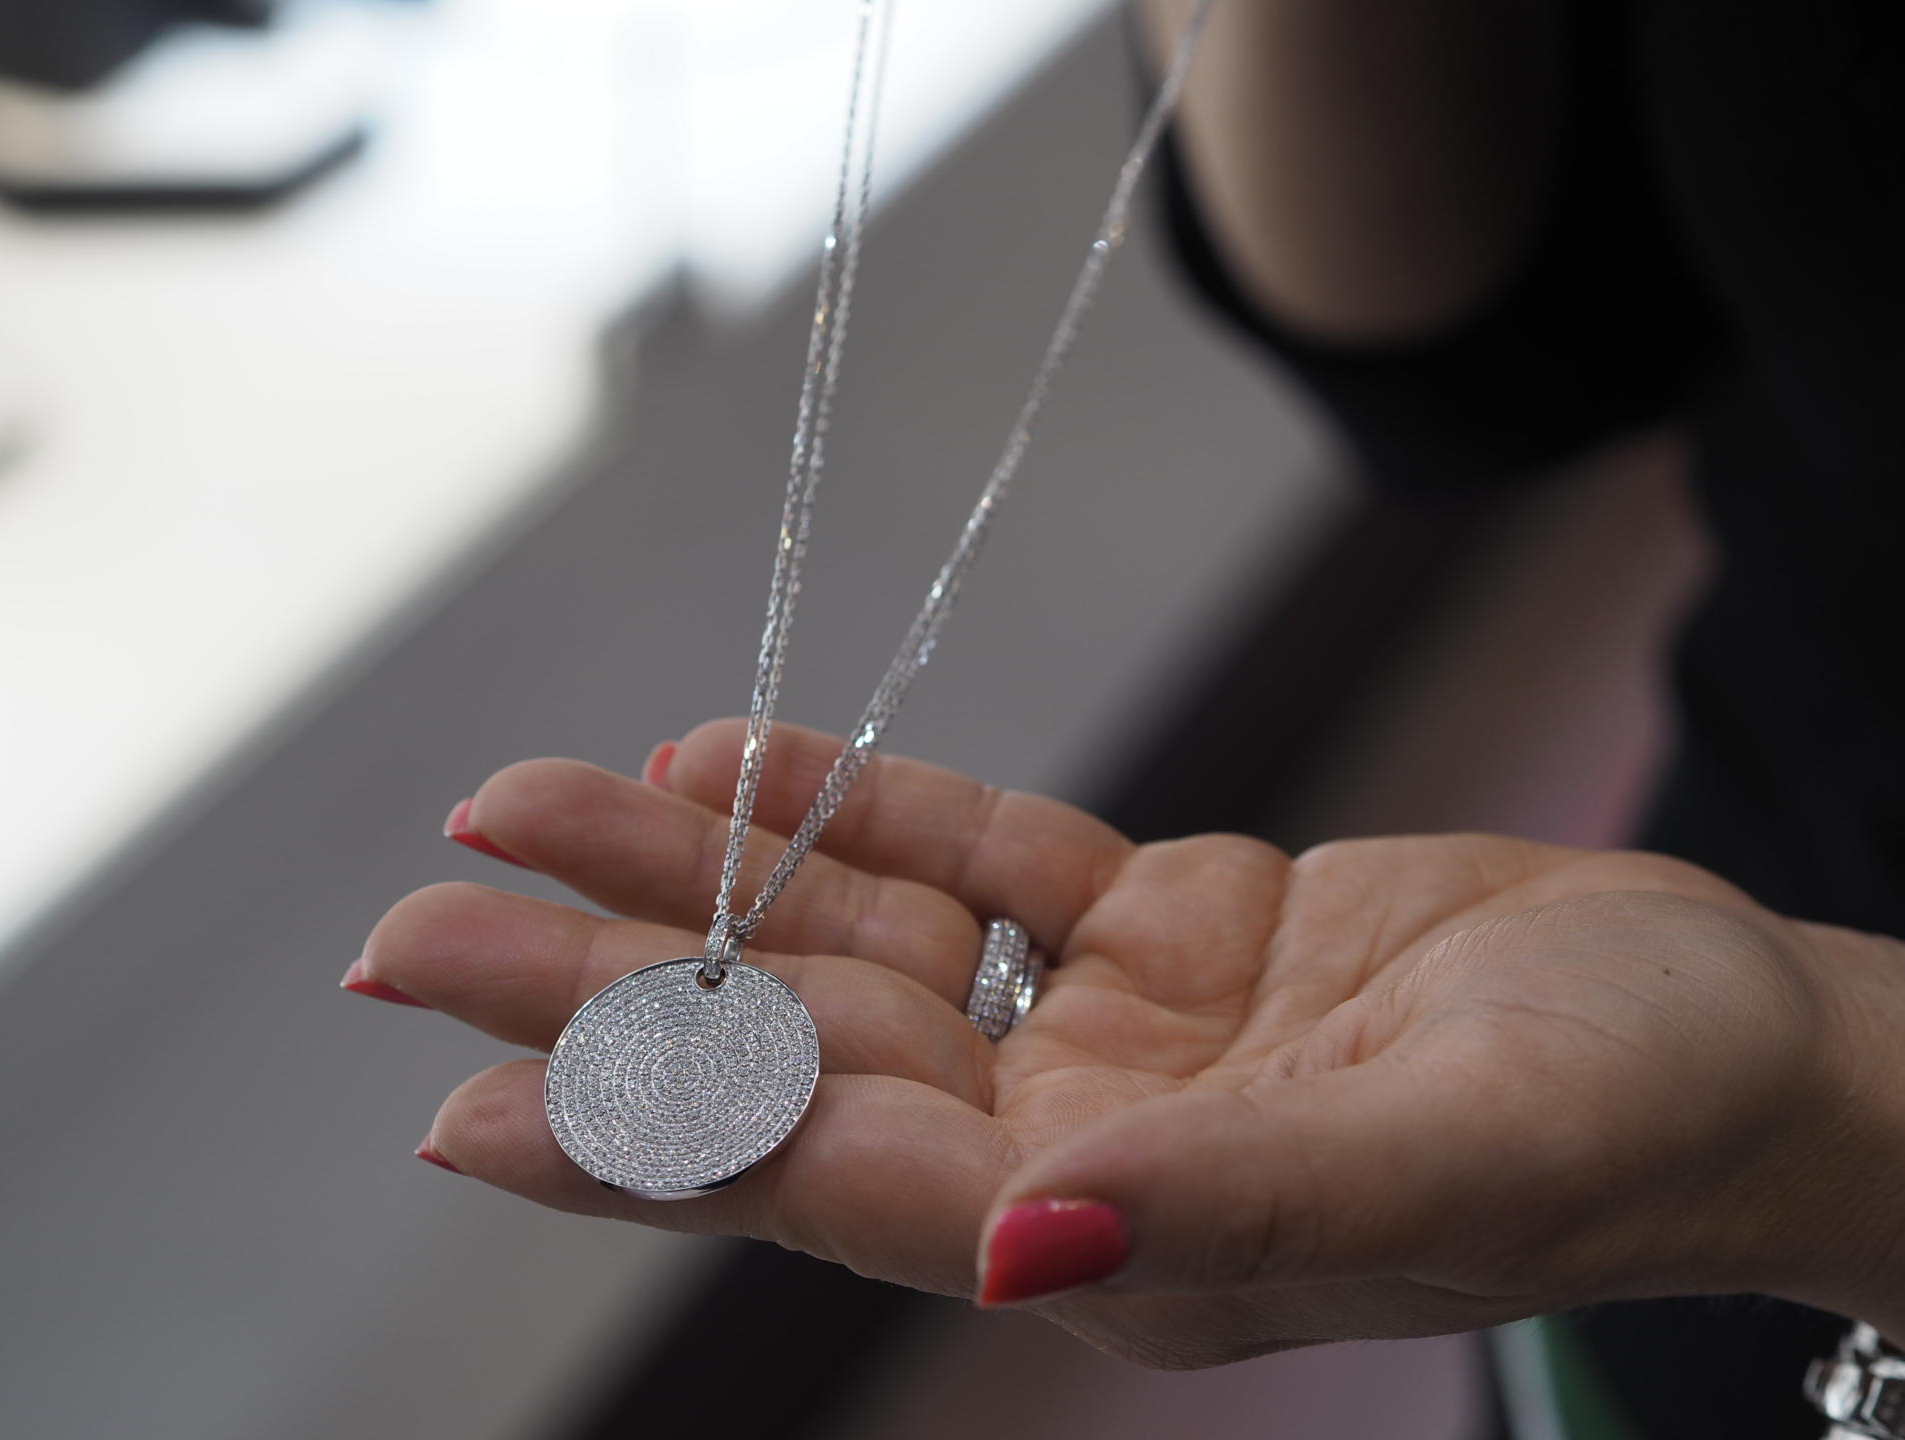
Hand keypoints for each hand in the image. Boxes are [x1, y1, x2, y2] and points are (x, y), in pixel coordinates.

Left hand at [357, 722, 1904, 1368]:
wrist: (1725, 1034)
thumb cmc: (1625, 1117)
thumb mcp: (1449, 1159)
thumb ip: (1227, 1210)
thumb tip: (1012, 1251)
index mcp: (1111, 1237)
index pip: (825, 1187)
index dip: (640, 1144)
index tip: (461, 1108)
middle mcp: (1074, 1145)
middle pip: (788, 1059)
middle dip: (602, 995)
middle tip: (418, 932)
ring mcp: (1108, 1034)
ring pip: (849, 948)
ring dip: (692, 877)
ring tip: (527, 805)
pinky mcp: (1162, 930)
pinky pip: (974, 864)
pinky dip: (856, 812)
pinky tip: (731, 766)